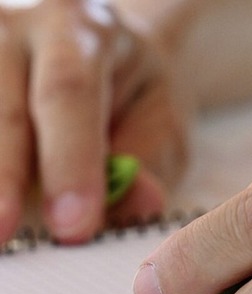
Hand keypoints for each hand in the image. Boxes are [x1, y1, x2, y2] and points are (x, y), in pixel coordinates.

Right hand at [0, 0, 186, 243]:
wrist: (104, 53)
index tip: (73, 224)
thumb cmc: (133, 95)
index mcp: (84, 30)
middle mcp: (21, 25)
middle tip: (10, 235)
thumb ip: (149, 161)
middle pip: (5, 108)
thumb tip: (140, 201)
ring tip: (3, 232)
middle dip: (8, 179)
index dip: (68, 161)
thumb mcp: (161, 122)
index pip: (69, 92)